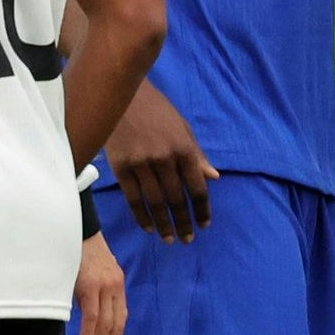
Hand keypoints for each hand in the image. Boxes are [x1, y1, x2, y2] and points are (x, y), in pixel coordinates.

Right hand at [73, 233, 124, 334]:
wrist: (77, 231)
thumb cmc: (81, 253)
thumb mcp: (93, 276)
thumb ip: (93, 296)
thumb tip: (87, 318)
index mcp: (118, 286)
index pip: (121, 318)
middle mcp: (115, 288)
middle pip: (117, 324)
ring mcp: (104, 287)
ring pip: (105, 323)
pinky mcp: (91, 286)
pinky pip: (92, 314)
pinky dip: (89, 332)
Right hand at [105, 87, 213, 240]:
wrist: (123, 95)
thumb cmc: (158, 112)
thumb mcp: (184, 129)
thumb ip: (198, 156)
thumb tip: (213, 178)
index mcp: (185, 150)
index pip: (197, 188)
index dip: (202, 209)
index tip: (204, 224)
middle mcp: (165, 160)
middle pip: (176, 199)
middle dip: (183, 222)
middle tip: (188, 239)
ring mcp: (141, 164)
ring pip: (155, 202)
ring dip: (163, 224)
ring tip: (169, 239)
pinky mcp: (120, 166)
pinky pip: (132, 197)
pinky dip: (141, 215)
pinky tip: (148, 227)